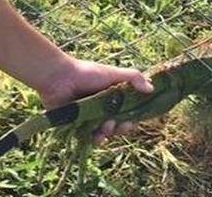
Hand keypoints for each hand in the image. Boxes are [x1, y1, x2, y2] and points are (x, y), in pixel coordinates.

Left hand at [35, 56, 152, 145]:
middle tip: (122, 124)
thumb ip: (133, 78)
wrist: (59, 78)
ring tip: (106, 125)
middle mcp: (102, 110)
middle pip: (118, 126)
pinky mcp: (77, 126)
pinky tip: (98, 136)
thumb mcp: (113, 73)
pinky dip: (96, 139)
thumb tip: (152, 89)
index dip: (133, 118)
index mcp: (112, 98)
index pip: (128, 113)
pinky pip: (89, 139)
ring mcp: (90, 119)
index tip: (135, 119)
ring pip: (105, 133)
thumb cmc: (86, 73)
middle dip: (123, 128)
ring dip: (110, 133)